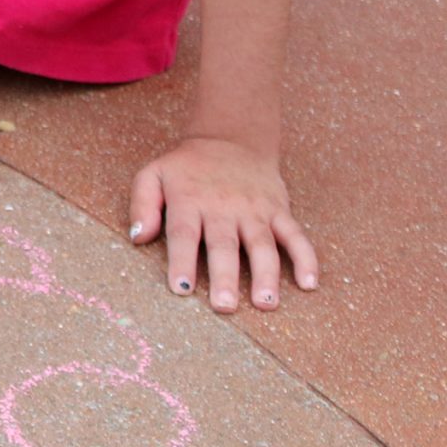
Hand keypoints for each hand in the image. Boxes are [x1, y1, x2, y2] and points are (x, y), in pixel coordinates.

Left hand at [129, 136, 318, 312]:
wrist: (231, 139)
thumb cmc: (187, 168)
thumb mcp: (153, 175)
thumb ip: (142, 204)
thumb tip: (138, 238)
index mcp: (190, 200)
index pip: (184, 235)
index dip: (182, 262)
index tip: (181, 289)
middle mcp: (224, 207)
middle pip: (224, 245)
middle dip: (224, 277)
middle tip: (224, 306)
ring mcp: (255, 210)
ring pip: (262, 244)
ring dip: (266, 275)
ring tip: (265, 303)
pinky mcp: (279, 210)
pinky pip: (295, 234)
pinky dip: (305, 257)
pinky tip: (309, 282)